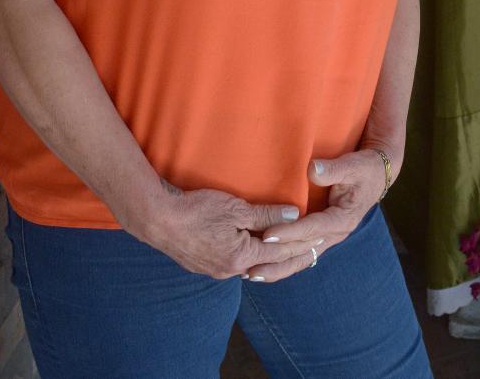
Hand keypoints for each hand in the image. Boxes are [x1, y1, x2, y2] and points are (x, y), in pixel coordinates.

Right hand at [132, 182, 302, 278]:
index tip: (320, 236)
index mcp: (241, 257)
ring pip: (253, 265)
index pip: (281, 251)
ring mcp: (216, 270)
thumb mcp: (236, 208)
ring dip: (272, 257)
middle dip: (292, 253)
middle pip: (269, 262)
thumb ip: (266, 214)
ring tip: (291, 249)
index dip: (302, 242)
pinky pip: (238, 264)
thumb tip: (294, 215)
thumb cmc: (197, 210)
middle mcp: (230, 270)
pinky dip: (254, 257)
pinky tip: (259, 251)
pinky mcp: (206, 265)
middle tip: (314, 246)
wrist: (159, 220)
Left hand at [243, 149, 390, 282]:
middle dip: (277, 263)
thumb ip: (333, 169)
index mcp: (342, 219)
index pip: (312, 229)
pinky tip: (266, 267)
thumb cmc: (364, 169)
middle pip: (303, 254)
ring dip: (278, 269)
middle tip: (251, 269)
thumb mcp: (353, 166)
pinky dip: (284, 262)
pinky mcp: (322, 236)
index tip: (267, 235)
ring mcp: (329, 238)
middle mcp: (335, 234)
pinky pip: (302, 254)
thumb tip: (312, 169)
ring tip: (252, 275)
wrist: (376, 175)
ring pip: (301, 259)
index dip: (290, 232)